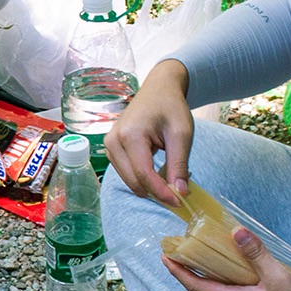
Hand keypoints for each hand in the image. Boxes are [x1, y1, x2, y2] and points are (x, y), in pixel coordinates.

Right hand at [107, 59, 193, 205]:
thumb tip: (180, 192)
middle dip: (155, 191)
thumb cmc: (170, 107)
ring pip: (128, 180)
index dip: (161, 192)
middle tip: (178, 194)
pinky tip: (158, 175)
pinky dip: (142, 179)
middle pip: (133, 180)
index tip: (179, 201)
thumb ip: (179, 164)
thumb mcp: (181, 134)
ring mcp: (109, 145)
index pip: (143, 174)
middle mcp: (113, 141)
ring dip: (149, 186)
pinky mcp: (111, 149)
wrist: (158, 89)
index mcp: (130, 135)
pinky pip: (126, 172)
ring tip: (170, 181)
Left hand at [163, 226, 290, 290]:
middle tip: (180, 255)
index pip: (195, 286)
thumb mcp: (277, 277)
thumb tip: (236, 232)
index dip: (178, 271)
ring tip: (203, 262)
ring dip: (206, 280)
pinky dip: (224, 286)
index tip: (165, 257)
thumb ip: (256, 254)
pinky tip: (234, 277)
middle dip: (188, 274)